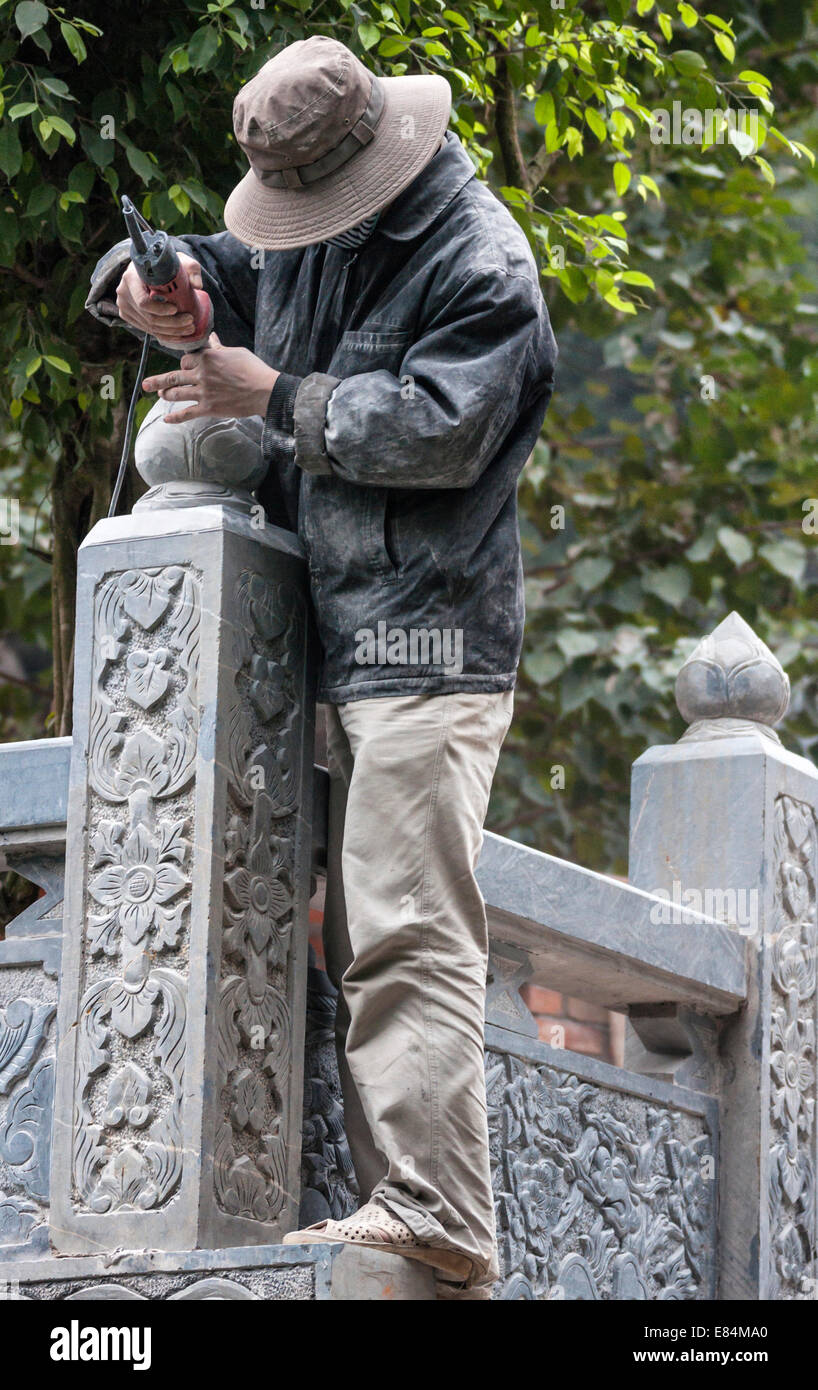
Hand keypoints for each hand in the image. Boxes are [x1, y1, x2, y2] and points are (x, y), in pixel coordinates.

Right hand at [116, 253, 204, 343]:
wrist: (149, 269)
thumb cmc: (164, 264)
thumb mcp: (179, 261)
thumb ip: (191, 268)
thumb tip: (197, 285)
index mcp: (131, 277)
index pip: (143, 302)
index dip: (160, 310)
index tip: (176, 309)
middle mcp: (123, 292)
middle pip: (148, 317)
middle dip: (172, 323)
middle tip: (190, 321)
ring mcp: (124, 305)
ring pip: (149, 327)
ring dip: (171, 331)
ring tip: (189, 328)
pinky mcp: (127, 315)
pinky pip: (147, 330)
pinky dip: (164, 335)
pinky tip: (179, 334)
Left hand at [142, 332, 279, 422]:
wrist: (264, 390)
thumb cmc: (253, 369)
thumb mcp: (235, 352)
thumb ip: (219, 348)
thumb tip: (212, 338)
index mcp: (206, 358)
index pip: (186, 360)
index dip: (184, 364)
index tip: (185, 368)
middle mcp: (201, 374)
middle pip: (174, 376)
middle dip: (158, 380)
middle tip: (146, 384)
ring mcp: (203, 392)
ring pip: (176, 393)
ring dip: (165, 395)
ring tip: (158, 395)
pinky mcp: (208, 408)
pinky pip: (187, 413)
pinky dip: (175, 417)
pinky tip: (166, 420)